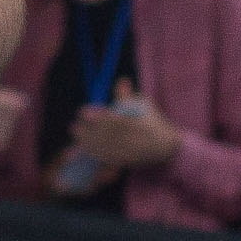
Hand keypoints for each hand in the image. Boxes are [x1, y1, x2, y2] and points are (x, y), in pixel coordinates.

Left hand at [67, 80, 181, 171]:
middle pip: (108, 136)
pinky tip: (85, 149)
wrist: (167, 147)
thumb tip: (121, 80)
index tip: (83, 112)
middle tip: (74, 126)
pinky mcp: (128, 161)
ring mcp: (131, 152)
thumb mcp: (143, 105)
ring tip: (76, 136)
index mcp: (139, 123)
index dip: (98, 116)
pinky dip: (97, 155)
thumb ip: (128, 96)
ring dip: (89, 143)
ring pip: (107, 149)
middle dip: (89, 131)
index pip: (116, 120)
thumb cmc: (152, 121)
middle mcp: (135, 139)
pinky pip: (110, 160)